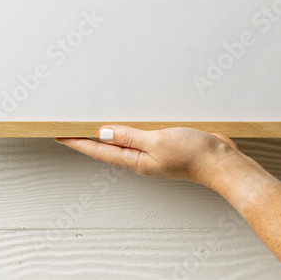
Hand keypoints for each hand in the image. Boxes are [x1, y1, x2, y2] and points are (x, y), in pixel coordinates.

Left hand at [55, 125, 245, 186]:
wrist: (222, 162)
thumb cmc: (193, 155)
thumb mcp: (157, 142)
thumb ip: (130, 136)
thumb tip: (102, 133)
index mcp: (135, 160)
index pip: (98, 150)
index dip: (76, 142)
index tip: (58, 134)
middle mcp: (141, 158)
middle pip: (107, 147)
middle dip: (87, 138)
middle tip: (68, 127)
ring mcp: (153, 151)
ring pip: (123, 140)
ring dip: (107, 132)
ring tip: (90, 122)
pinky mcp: (166, 143)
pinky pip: (141, 133)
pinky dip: (129, 126)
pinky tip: (128, 118)